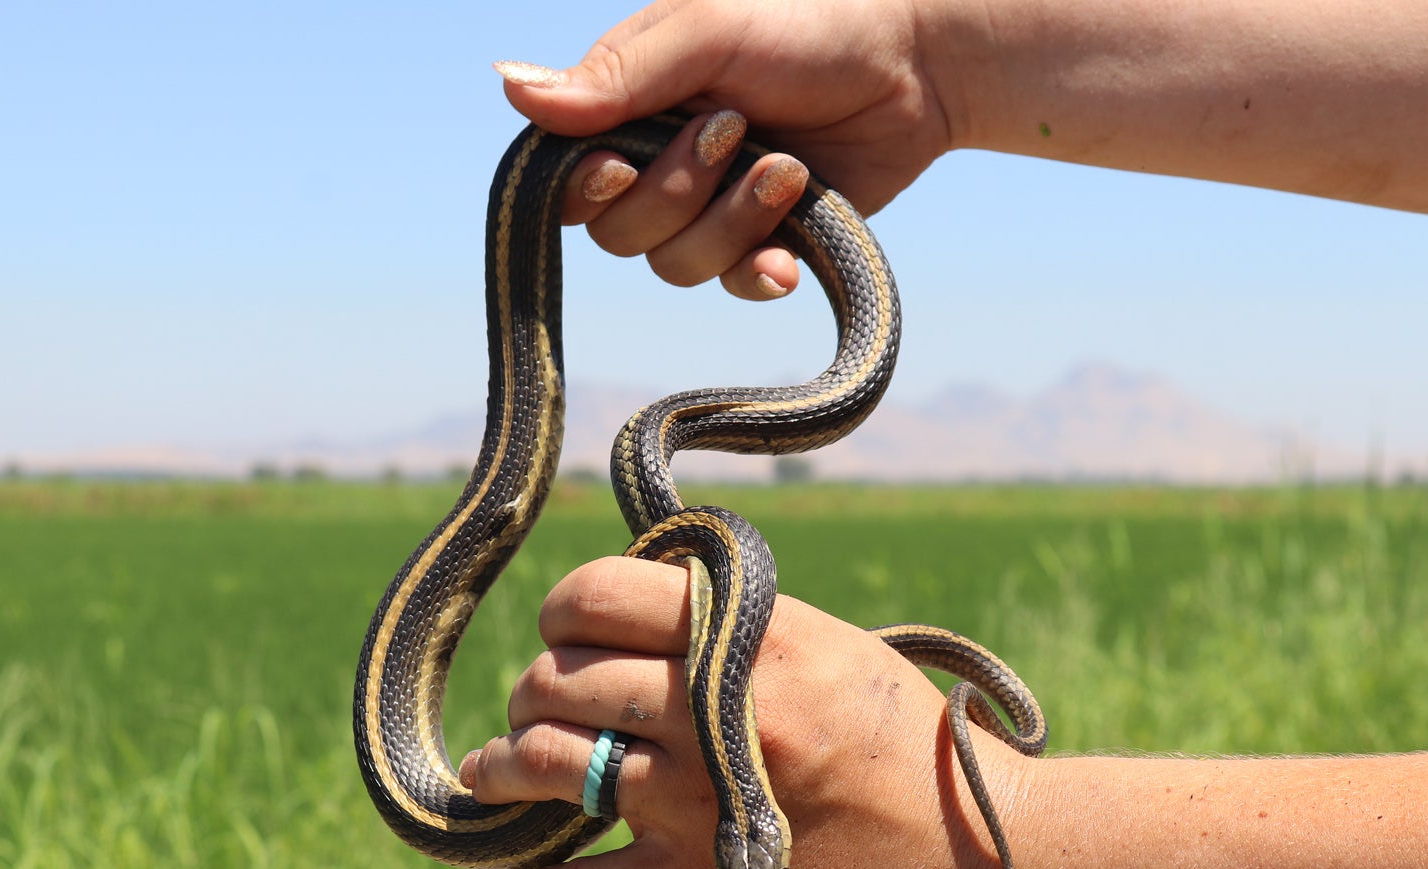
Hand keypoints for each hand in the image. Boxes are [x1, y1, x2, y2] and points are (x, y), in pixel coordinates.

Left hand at [462, 555, 1029, 868]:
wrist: (982, 864)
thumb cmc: (910, 751)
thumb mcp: (830, 654)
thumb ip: (735, 631)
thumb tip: (635, 609)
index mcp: (750, 637)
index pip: (600, 594)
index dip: (564, 613)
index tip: (565, 634)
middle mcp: (712, 709)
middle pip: (556, 680)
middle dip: (533, 695)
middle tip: (539, 712)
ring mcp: (697, 801)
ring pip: (541, 765)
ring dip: (502, 772)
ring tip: (496, 778)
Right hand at [496, 0, 948, 299]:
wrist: (920, 59)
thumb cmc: (811, 21)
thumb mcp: (707, 33)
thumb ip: (615, 74)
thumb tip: (507, 87)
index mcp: (629, 106)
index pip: (567, 178)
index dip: (588, 189)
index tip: (624, 164)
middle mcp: (660, 161)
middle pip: (618, 234)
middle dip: (678, 193)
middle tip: (737, 129)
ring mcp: (712, 205)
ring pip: (675, 265)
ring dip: (733, 221)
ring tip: (789, 166)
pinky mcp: (765, 239)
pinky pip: (734, 283)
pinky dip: (760, 268)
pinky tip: (790, 248)